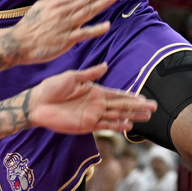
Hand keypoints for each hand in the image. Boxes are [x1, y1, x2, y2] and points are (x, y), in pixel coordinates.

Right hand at [9, 0, 120, 63]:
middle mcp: (64, 11)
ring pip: (88, 12)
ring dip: (102, 4)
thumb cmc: (31, 24)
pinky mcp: (66, 40)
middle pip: (88, 0)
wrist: (19, 43)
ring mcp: (66, 25)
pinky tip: (107, 25)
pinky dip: (96, 29)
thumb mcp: (42, 5)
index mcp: (58, 2)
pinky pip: (84, 33)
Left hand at [27, 63, 155, 133]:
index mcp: (95, 91)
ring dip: (132, 116)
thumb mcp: (72, 76)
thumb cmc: (52, 87)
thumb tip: (106, 65)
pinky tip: (128, 126)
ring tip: (146, 118)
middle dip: (137, 107)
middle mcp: (97, 104)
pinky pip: (105, 126)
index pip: (118, 94)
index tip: (145, 97)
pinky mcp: (86, 125)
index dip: (131, 96)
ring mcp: (92, 115)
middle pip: (122, 105)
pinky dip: (116, 126)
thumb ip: (90, 74)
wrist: (37, 103)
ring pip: (117, 116)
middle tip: (154, 108)